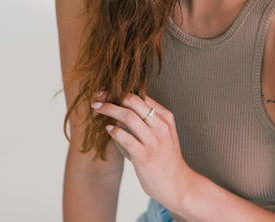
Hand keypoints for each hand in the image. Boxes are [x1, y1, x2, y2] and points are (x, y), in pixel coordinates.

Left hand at [91, 93, 194, 210]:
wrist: (178, 184)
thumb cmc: (167, 159)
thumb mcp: (164, 134)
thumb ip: (148, 121)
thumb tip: (121, 110)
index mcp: (166, 117)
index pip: (142, 96)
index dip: (122, 91)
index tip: (107, 91)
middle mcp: (161, 125)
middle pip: (133, 101)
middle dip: (112, 96)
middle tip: (97, 97)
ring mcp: (153, 140)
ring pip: (127, 116)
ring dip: (108, 109)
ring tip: (97, 109)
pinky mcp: (144, 155)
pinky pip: (124, 137)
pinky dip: (113, 130)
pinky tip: (107, 129)